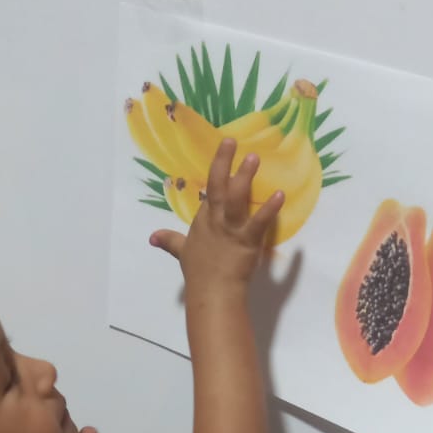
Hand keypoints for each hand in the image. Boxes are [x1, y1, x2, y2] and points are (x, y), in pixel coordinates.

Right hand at [150, 139, 283, 290]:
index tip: (224, 149)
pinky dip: (269, 208)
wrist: (211, 292)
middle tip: (232, 141)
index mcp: (203, 220)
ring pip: (236, 198)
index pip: (210, 191)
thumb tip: (152, 237)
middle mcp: (215, 220)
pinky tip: (280, 195)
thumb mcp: (181, 253)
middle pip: (218, 185)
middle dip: (224, 162)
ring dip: (244, 177)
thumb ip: (169, 241)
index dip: (217, 169)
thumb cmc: (199, 273)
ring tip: (253, 157)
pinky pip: (259, 221)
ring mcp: (231, 229)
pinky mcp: (247, 240)